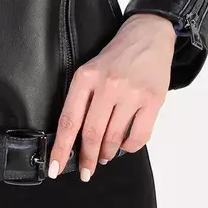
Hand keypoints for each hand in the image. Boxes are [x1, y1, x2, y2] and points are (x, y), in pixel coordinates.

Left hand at [47, 12, 174, 179]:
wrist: (147, 36)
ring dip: (107, 153)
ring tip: (105, 156)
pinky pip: (138, 136)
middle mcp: (107, 85)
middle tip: (86, 171)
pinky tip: (125, 144)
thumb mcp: (90, 71)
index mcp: (85, 77)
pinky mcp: (152, 100)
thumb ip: (82, 100)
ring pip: (114, 138)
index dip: (61, 148)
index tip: (55, 168)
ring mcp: (131, 93)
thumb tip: (74, 139)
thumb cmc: (116, 57)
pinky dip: (129, 147)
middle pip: (91, 133)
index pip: (69, 120)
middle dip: (87, 158)